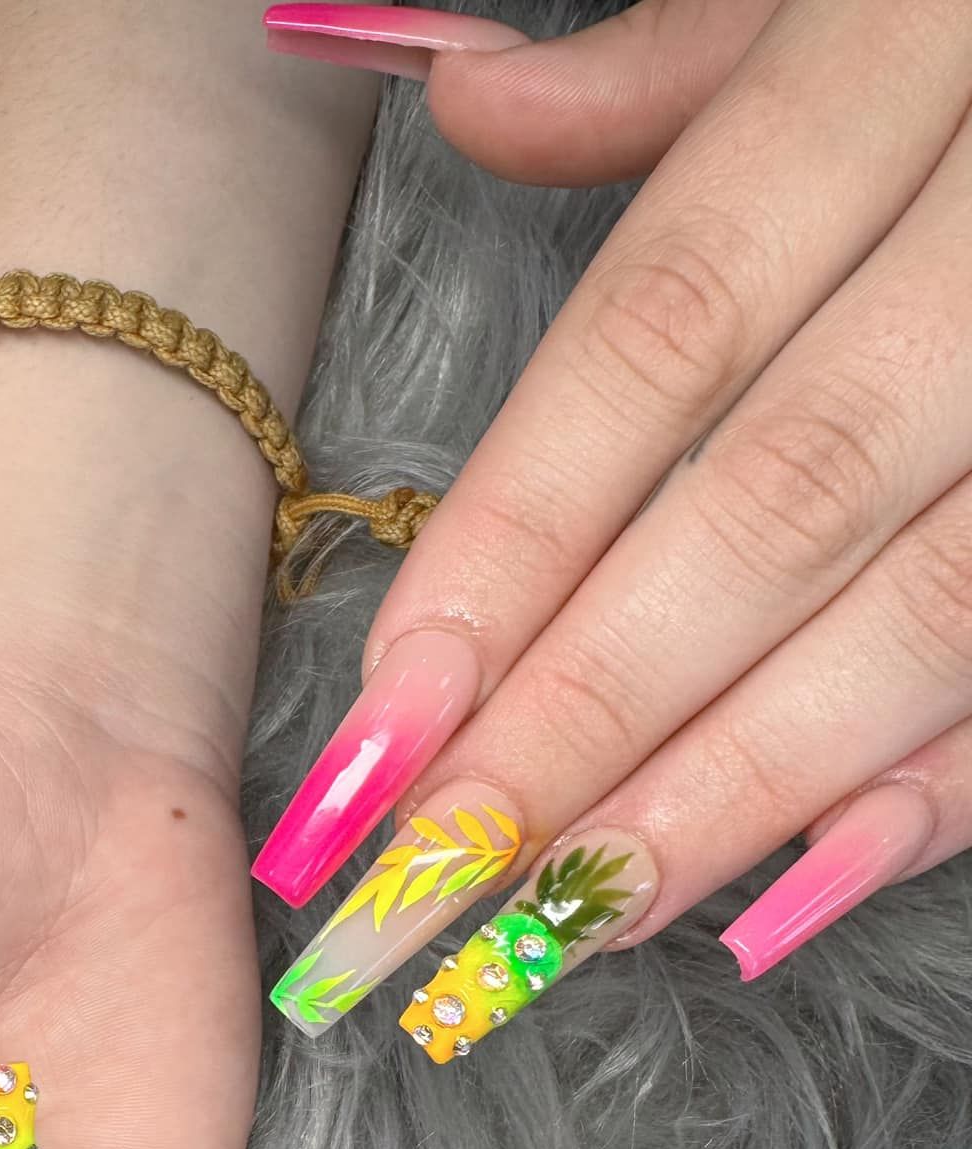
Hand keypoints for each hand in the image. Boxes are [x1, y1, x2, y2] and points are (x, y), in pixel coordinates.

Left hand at [254, 0, 971, 1052]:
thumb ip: (665, 66)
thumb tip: (456, 97)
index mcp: (903, 53)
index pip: (664, 335)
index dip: (514, 541)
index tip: (384, 721)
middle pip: (772, 506)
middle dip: (592, 710)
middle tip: (444, 870)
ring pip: (928, 605)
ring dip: (743, 782)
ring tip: (580, 911)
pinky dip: (949, 780)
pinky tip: (805, 885)